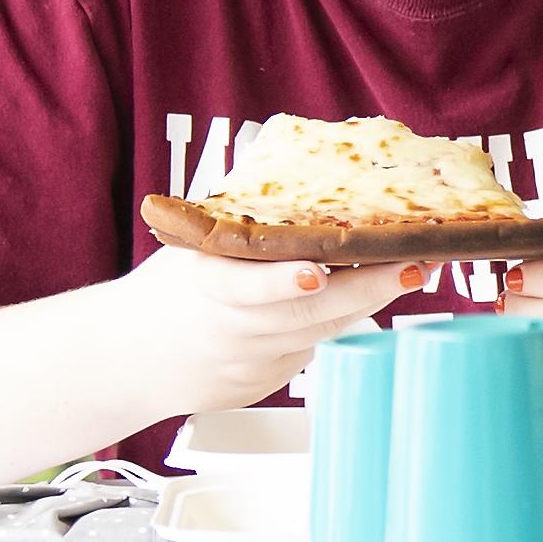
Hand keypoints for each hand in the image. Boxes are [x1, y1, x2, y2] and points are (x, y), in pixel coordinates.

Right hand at [118, 243, 420, 415]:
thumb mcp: (194, 246)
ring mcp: (251, 362)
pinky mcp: (265, 383)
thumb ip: (242, 216)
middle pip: (304, 317)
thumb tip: (298, 158)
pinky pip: (311, 351)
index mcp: (205, 285)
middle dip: (365, 291)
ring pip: (321, 333)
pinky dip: (338, 324)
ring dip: (368, 303)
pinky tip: (364, 300)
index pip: (241, 288)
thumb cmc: (171, 288)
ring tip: (407, 271)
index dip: (278, 282)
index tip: (315, 273)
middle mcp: (231, 329)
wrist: (132, 357)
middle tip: (410, 267)